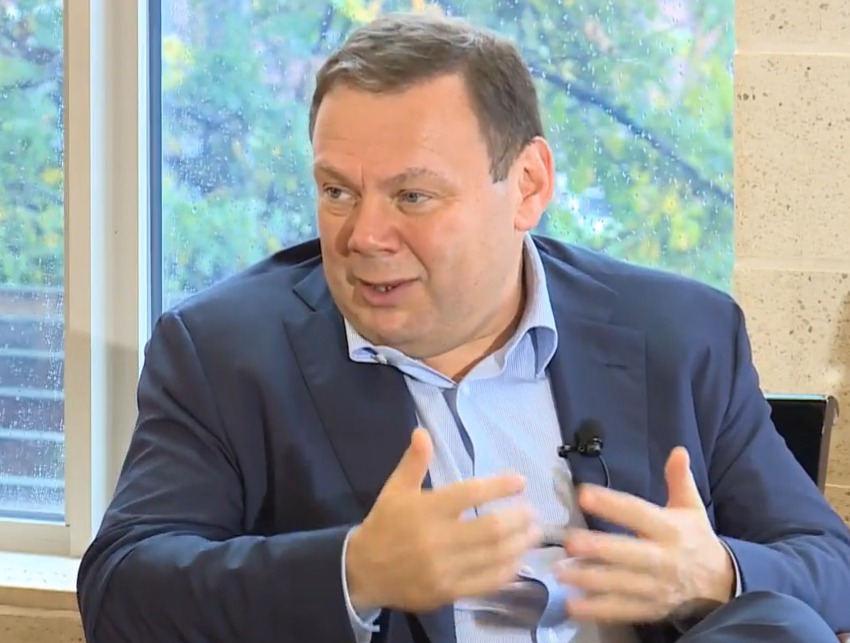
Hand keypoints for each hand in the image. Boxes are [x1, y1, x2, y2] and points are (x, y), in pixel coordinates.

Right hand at [346, 428, 541, 612]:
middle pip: (490, 528)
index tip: (521, 482)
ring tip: (534, 534)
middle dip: (517, 519)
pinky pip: (486, 582)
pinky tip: (519, 561)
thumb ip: (413, 462)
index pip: (469, 493)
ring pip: (492, 556)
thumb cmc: (385, 525)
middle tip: (534, 513)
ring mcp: (444, 569)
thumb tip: (422, 431)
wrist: (363, 571)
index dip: (499, 486)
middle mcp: (437, 539)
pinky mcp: (448, 593)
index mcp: (426, 509)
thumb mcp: (395, 489)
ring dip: (519, 544)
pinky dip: (507, 571)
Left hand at [556, 447, 734, 623]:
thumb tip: (677, 450)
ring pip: (620, 583)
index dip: (611, 504)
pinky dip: (598, 609)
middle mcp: (662, 558)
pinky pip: (622, 610)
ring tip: (561, 572)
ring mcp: (655, 587)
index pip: (636, 513)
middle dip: (598, 548)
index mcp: (669, 529)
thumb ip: (680, 479)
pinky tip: (573, 605)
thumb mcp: (691, 508)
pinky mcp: (650, 609)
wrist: (721, 585)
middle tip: (569, 541)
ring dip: (589, 579)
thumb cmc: (695, 540)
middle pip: (627, 553)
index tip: (583, 493)